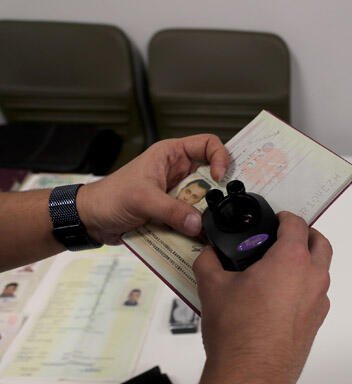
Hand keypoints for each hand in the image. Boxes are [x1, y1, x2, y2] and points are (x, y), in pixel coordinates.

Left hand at [77, 134, 229, 244]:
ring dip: (207, 213)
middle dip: (218, 191)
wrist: (92, 220)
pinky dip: (197, 227)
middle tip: (223, 205)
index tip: (220, 178)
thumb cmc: (109, 197)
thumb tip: (198, 223)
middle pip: (211, 176)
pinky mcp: (175, 212)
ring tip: (209, 225)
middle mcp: (178, 171)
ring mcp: (177, 193)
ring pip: (204, 200)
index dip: (221, 158)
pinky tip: (198, 236)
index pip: (208, 144)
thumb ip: (171, 210)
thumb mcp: (142, 199)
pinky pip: (194, 218)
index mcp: (171, 154)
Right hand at [193, 212, 331, 383]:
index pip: (297, 225)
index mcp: (292, 259)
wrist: (251, 375)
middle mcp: (313, 277)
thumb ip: (209, 261)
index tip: (274, 219)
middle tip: (283, 237)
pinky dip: (303, 288)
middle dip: (305, 235)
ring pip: (321, 271)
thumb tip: (208, 252)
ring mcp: (318, 302)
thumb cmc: (236, 328)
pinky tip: (277, 298)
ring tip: (276, 269)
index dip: (285, 218)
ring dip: (306, 263)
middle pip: (320, 244)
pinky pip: (315, 296)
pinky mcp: (316, 323)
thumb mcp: (212, 286)